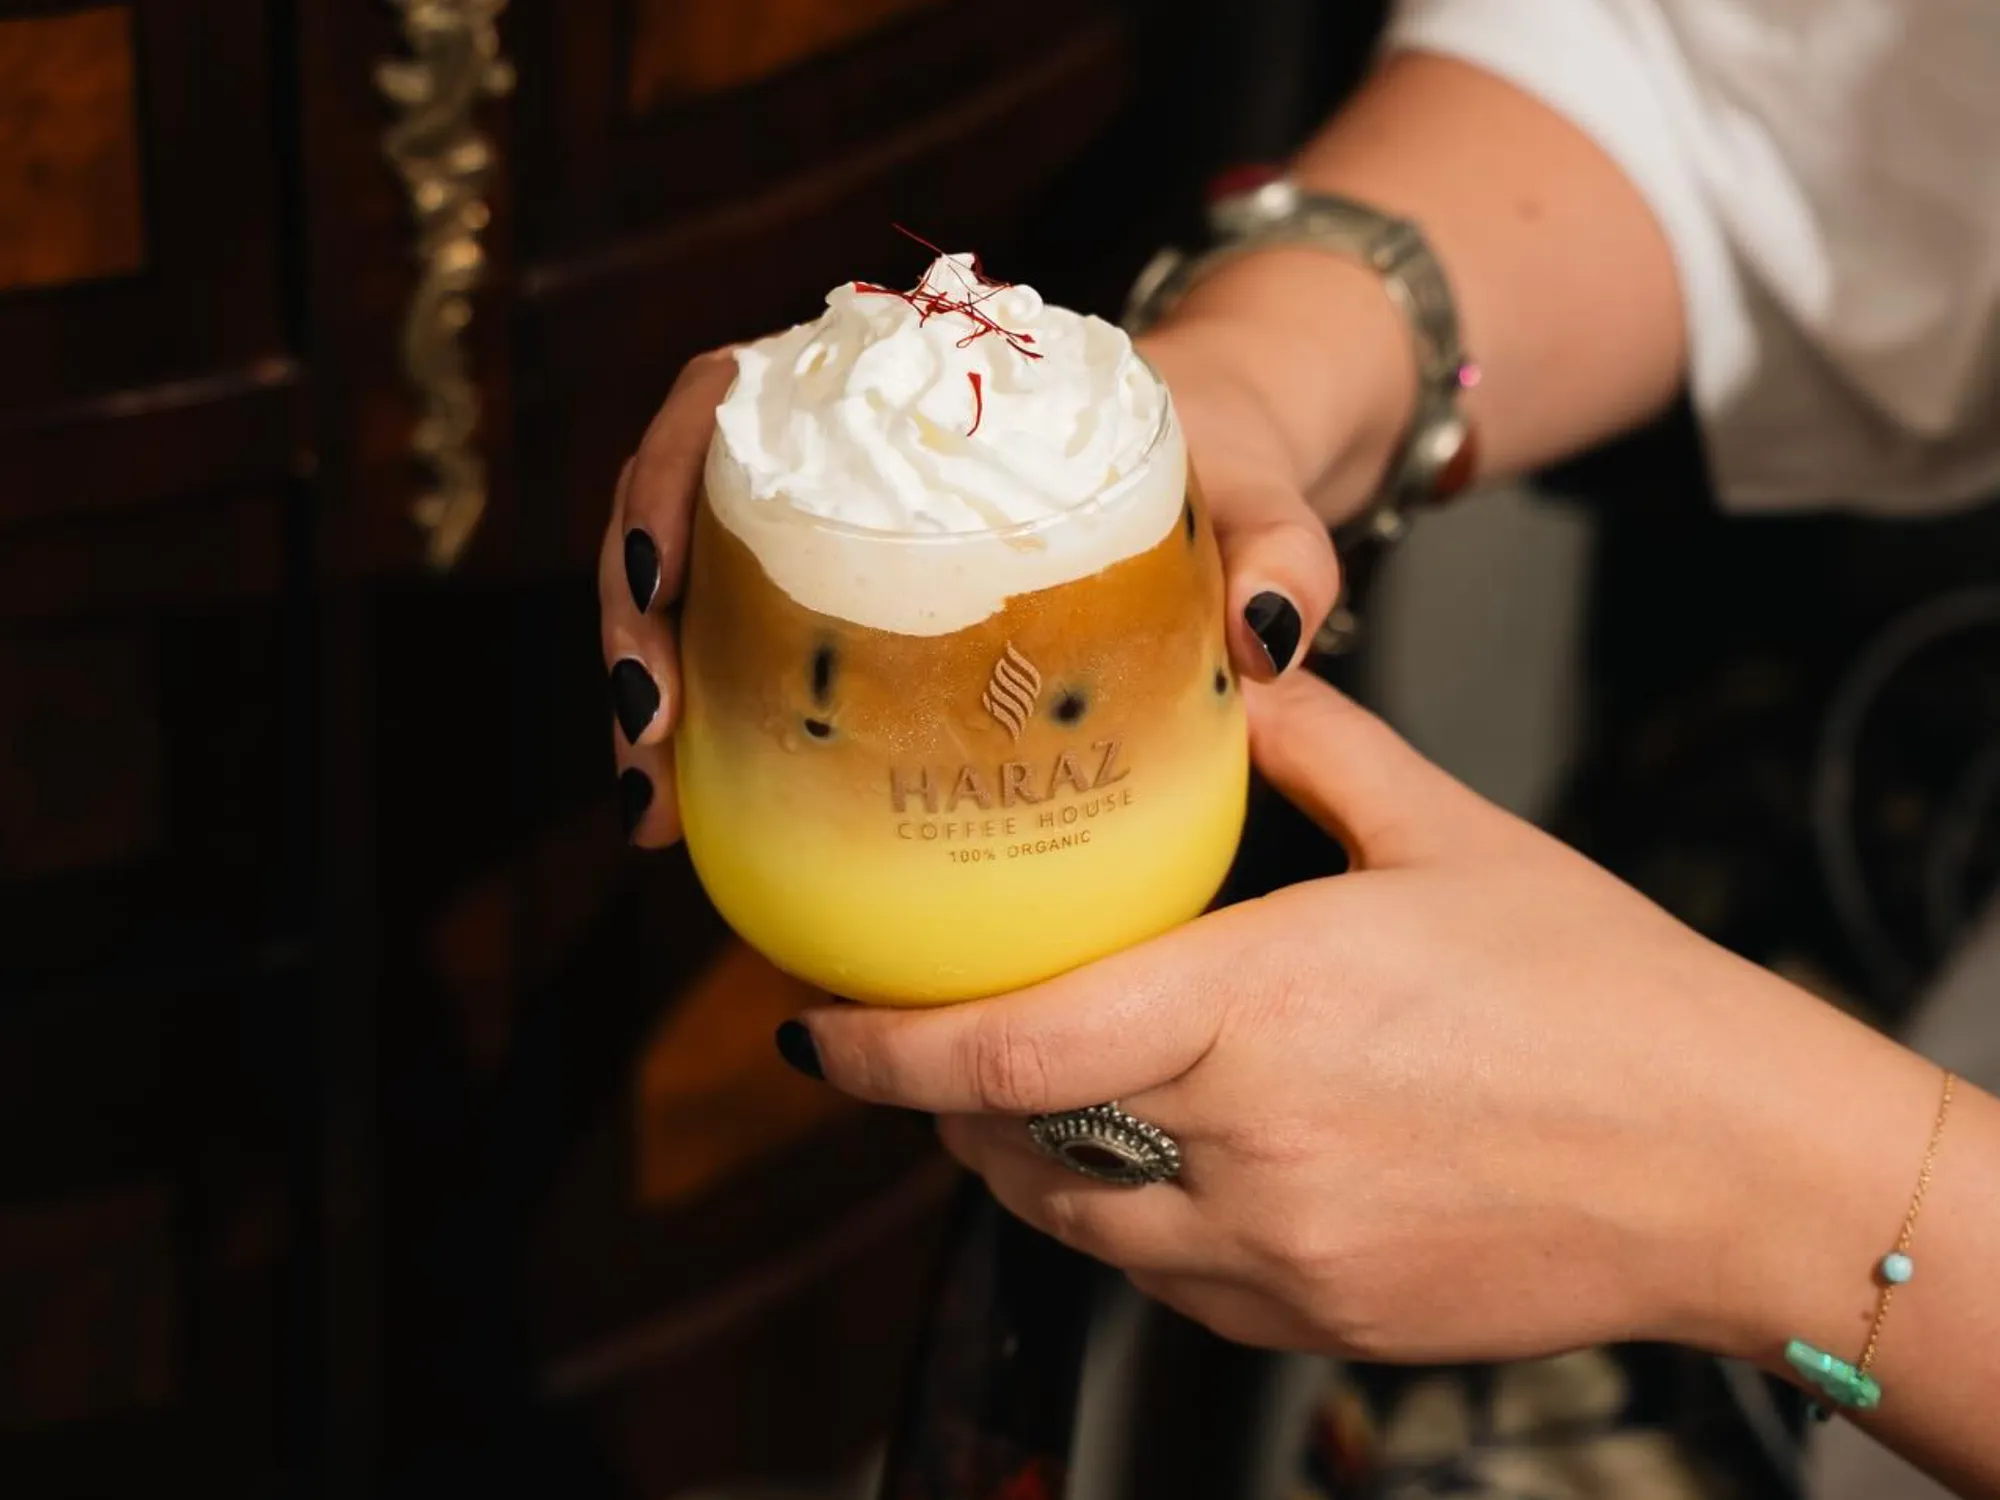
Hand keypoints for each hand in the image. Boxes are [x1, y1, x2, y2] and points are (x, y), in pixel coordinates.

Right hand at [600, 334, 1342, 845]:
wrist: (1221, 478)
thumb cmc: (1226, 461)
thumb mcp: (1257, 489)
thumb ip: (1282, 545)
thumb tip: (1270, 638)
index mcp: (903, 377)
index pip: (730, 394)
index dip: (664, 474)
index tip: (657, 574)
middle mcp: (841, 446)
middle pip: (676, 505)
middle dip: (632, 620)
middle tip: (646, 740)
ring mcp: (831, 531)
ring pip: (689, 592)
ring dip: (647, 693)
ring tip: (654, 809)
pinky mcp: (840, 605)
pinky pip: (745, 655)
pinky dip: (714, 734)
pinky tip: (709, 821)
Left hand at [782, 670, 1931, 1365]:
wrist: (1736, 1166)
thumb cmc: (1605, 992)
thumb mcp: (1451, 834)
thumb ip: (1315, 747)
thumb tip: (1239, 669)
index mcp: (1259, 1009)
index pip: (1010, 1046)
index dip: (884, 1048)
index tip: (812, 1026)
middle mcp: (1247, 1150)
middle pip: (1012, 1143)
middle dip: (939, 1098)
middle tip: (916, 1038)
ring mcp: (1281, 1256)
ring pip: (1076, 1223)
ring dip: (1018, 1160)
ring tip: (1015, 1094)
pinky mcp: (1319, 1321)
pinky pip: (1164, 1282)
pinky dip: (1122, 1221)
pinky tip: (1149, 1162)